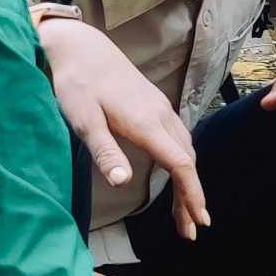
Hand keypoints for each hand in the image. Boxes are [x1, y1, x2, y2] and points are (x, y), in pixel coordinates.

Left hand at [39, 14, 206, 240]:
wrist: (81, 47)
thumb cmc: (78, 83)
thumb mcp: (84, 121)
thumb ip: (105, 151)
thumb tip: (122, 183)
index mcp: (146, 123)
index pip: (180, 164)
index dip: (191, 194)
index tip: (198, 219)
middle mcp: (161, 116)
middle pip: (188, 161)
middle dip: (192, 196)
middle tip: (191, 227)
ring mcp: (161, 109)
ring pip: (186, 149)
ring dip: (189, 180)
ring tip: (185, 208)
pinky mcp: (155, 105)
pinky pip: (179, 138)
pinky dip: (183, 162)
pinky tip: (176, 172)